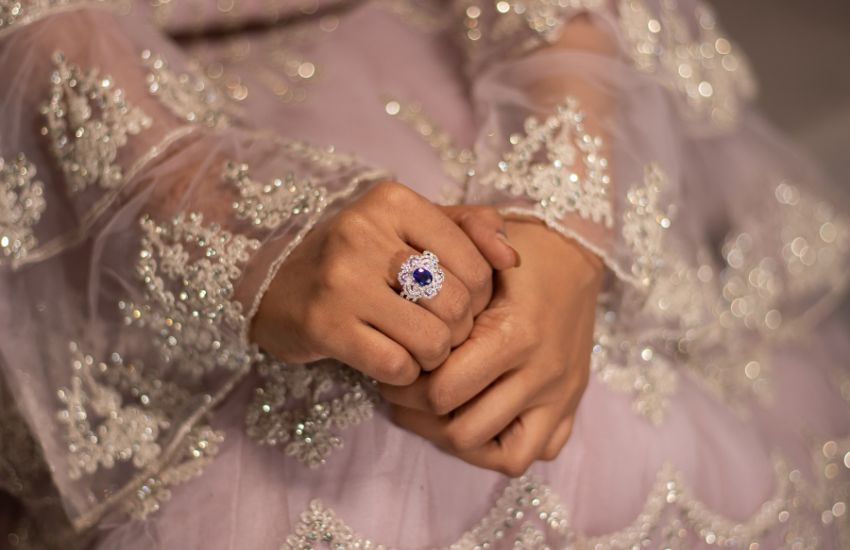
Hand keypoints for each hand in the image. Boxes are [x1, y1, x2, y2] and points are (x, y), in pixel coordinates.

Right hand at [251, 182, 518, 384]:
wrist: (274, 286)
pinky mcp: (324, 325)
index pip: (475, 263)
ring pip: (432, 339)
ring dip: (432, 355)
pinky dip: (403, 372)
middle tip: (436, 328)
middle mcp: (363, 232)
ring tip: (414, 345)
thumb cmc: (357, 258)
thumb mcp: (409, 227)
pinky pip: (398, 366)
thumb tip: (512, 258)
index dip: (478, 296)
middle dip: (457, 328)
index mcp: (392, 201)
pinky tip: (389, 359)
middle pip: (457, 303)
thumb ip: (468, 228)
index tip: (456, 302)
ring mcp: (341, 280)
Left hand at [380, 219, 601, 474]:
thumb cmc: (517, 253)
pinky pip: (533, 454)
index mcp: (516, 335)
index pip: (443, 391)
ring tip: (432, 413)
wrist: (574, 256)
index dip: (405, 386)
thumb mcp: (474, 251)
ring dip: (458, 439)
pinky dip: (499, 448)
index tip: (392, 368)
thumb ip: (437, 277)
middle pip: (463, 430)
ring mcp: (560, 398)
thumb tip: (396, 314)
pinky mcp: (570, 409)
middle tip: (402, 392)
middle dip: (421, 417)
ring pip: (502, 456)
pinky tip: (474, 419)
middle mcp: (542, 374)